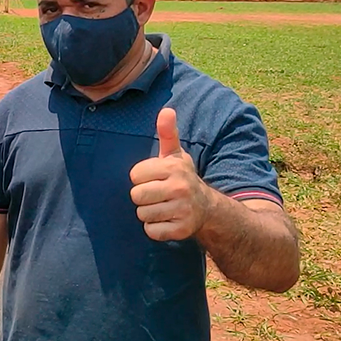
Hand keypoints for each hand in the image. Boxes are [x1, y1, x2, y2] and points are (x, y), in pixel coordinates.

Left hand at [130, 108, 214, 241]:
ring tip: (163, 207)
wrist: (206, 207)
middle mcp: (180, 188)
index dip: (140, 178)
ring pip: (142, 215)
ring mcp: (182, 210)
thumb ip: (167, 133)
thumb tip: (166, 110)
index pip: (134, 175)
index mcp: (173, 168)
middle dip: (143, 197)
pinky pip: (152, 231)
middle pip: (136, 196)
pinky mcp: (182, 230)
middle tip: (157, 195)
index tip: (154, 179)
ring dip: (148, 213)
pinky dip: (155, 229)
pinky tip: (167, 220)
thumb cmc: (181, 177)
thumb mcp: (175, 155)